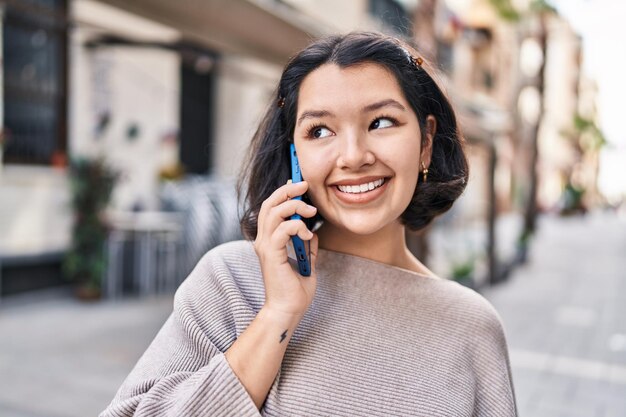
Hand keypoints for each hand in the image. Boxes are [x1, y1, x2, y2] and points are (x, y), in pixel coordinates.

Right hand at [254, 180, 318, 317]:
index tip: (297, 182)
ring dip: (294, 206)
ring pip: (274, 212)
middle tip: (304, 185)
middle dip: (287, 190)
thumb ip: (308, 247)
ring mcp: (265, 247)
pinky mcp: (271, 254)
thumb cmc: (295, 291)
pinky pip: (282, 230)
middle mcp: (263, 240)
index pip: (271, 208)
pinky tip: (308, 235)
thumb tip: (313, 233)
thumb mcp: (307, 263)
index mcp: (269, 241)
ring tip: (310, 211)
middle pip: (270, 203)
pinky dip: (297, 227)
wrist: (288, 310)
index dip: (283, 192)